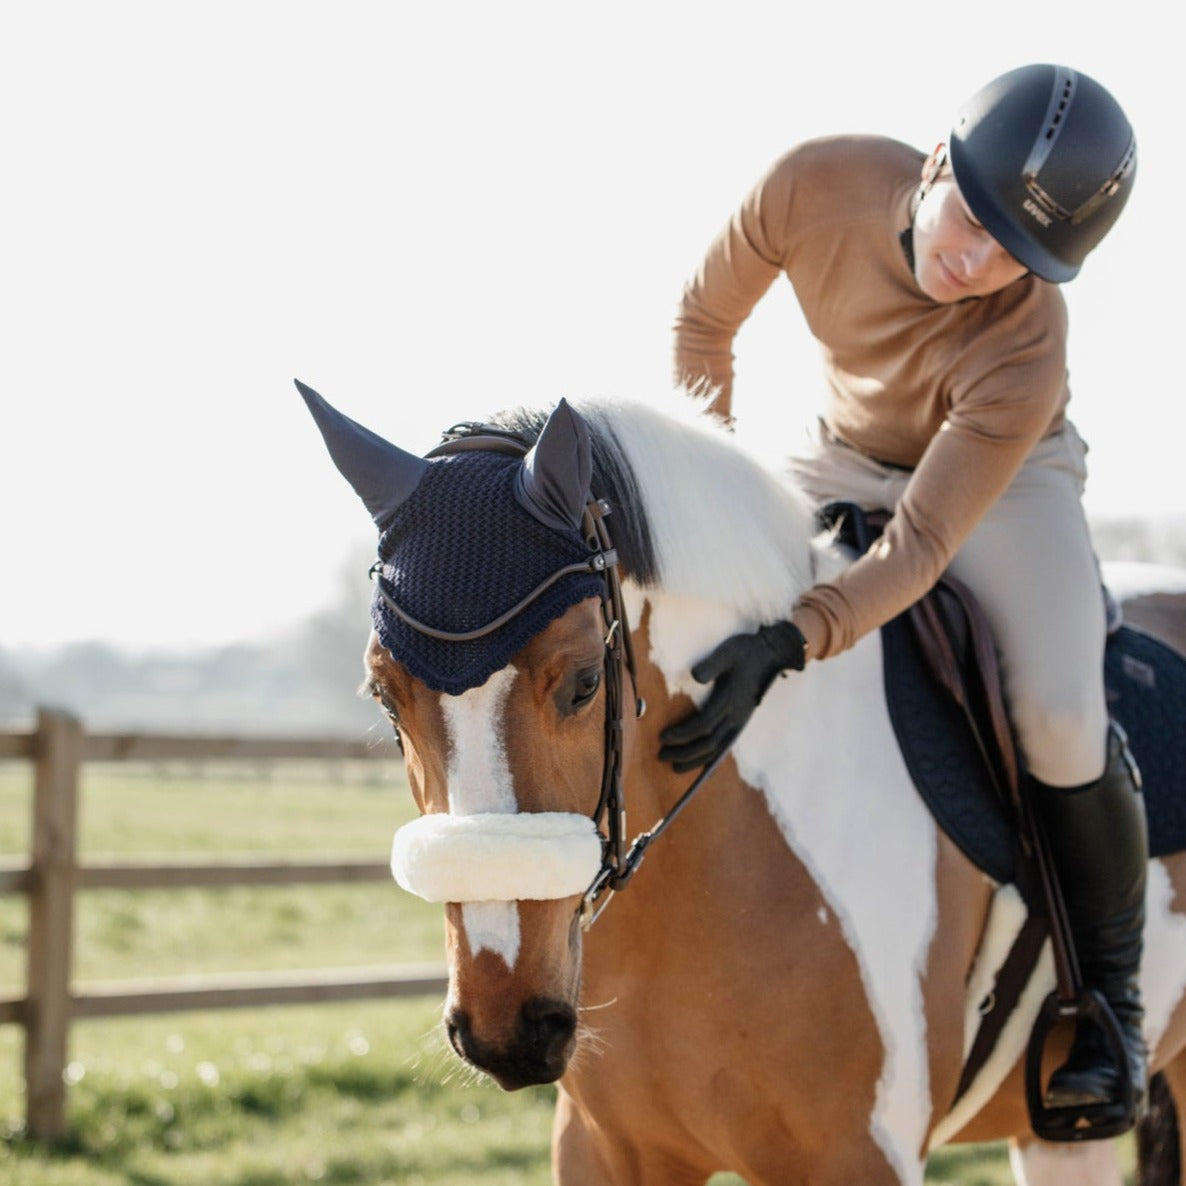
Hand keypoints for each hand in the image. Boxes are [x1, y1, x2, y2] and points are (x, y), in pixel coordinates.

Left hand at [658, 621, 806, 772]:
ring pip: (717, 749)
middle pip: (708, 743)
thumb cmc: (745, 651)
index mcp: (730, 700)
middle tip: (661, 756)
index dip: (682, 734)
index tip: (662, 737)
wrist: (771, 655)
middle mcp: (736, 716)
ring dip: (695, 760)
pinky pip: (726, 746)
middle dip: (684, 752)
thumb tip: (695, 677)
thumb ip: (712, 664)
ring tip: (675, 767)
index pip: (702, 725)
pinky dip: (712, 759)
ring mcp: (740, 721)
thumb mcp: (727, 652)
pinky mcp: (741, 722)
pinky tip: (702, 766)